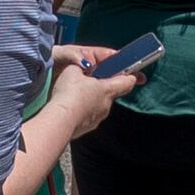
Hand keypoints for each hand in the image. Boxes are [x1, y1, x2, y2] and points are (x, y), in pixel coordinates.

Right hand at [35, 39, 149, 146]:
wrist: (60, 121)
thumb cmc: (69, 93)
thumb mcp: (72, 71)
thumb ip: (80, 67)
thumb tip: (82, 67)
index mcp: (107, 89)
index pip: (127, 82)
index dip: (130, 76)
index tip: (133, 74)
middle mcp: (107, 105)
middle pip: (111, 93)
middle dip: (103, 87)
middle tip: (91, 81)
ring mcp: (98, 118)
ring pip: (100, 105)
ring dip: (92, 100)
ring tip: (77, 95)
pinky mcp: (88, 127)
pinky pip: (89, 116)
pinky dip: (84, 111)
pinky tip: (72, 108)